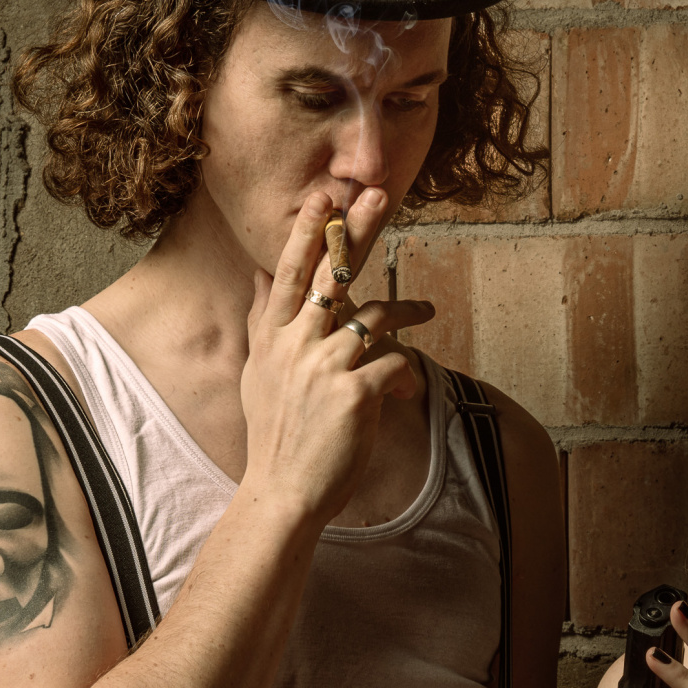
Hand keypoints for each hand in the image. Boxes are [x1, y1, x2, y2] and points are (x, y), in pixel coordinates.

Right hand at [236, 188, 431, 525]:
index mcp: (272, 337)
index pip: (291, 273)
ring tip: (428, 310)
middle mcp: (295, 345)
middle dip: (356, 231)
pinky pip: (394, 364)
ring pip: (376, 318)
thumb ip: (262, 320)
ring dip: (407, 311)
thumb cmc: (275, 435)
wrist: (283, 493)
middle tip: (379, 195)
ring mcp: (324, 368)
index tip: (325, 197)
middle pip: (332, 276)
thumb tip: (261, 272)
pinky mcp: (354, 394)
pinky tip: (409, 388)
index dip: (308, 232)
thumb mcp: (258, 372)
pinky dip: (406, 373)